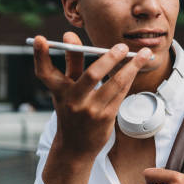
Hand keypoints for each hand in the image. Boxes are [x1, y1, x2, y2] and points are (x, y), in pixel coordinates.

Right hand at [34, 32, 151, 183]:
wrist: (75, 148)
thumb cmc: (72, 110)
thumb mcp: (66, 88)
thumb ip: (70, 62)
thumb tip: (70, 35)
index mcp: (58, 91)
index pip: (44, 72)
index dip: (39, 55)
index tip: (40, 38)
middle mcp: (72, 101)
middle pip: (92, 75)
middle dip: (109, 58)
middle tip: (122, 46)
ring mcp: (90, 111)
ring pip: (115, 84)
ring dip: (131, 67)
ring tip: (144, 54)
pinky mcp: (105, 118)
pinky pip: (121, 94)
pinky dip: (129, 79)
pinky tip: (136, 69)